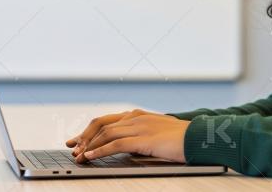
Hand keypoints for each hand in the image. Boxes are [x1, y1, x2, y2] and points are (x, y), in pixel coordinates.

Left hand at [65, 109, 189, 163]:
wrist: (199, 138)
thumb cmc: (182, 138)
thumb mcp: (158, 133)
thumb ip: (142, 135)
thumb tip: (128, 146)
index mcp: (139, 115)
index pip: (108, 120)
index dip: (90, 130)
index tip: (78, 140)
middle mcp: (136, 117)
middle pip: (101, 123)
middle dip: (84, 136)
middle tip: (73, 147)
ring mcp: (139, 126)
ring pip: (105, 133)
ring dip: (89, 146)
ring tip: (80, 156)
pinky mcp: (144, 139)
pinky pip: (116, 144)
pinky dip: (100, 150)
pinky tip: (92, 156)